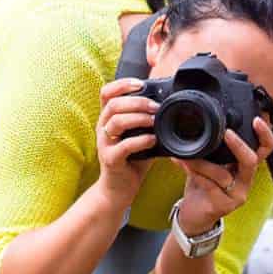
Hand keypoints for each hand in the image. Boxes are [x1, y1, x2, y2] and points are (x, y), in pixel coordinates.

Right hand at [95, 78, 158, 209]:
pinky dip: (140, 140)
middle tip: (156, 106)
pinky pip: (123, 146)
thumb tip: (169, 105)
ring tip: (154, 121)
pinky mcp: (110, 159)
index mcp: (108, 119)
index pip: (107, 93)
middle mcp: (102, 128)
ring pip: (116, 122)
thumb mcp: (139, 135)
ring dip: (139, 118)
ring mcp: (104, 144)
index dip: (122, 84)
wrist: (118, 189)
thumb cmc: (131, 160)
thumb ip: (148, 120)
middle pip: (113, 104)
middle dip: (137, 102)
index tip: (141, 84)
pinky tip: (152, 140)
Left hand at [170, 117, 272, 234]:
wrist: (193, 215)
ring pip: (222, 173)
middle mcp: (246, 181)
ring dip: (201, 161)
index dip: (266, 134)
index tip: (257, 119)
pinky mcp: (223, 205)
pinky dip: (193, 171)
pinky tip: (181, 162)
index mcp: (245, 167)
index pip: (265, 149)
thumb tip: (208, 120)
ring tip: (186, 153)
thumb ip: (215, 147)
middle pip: (251, 161)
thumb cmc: (203, 185)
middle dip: (239, 145)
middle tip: (226, 132)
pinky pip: (208, 184)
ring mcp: (236, 195)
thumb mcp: (211, 162)